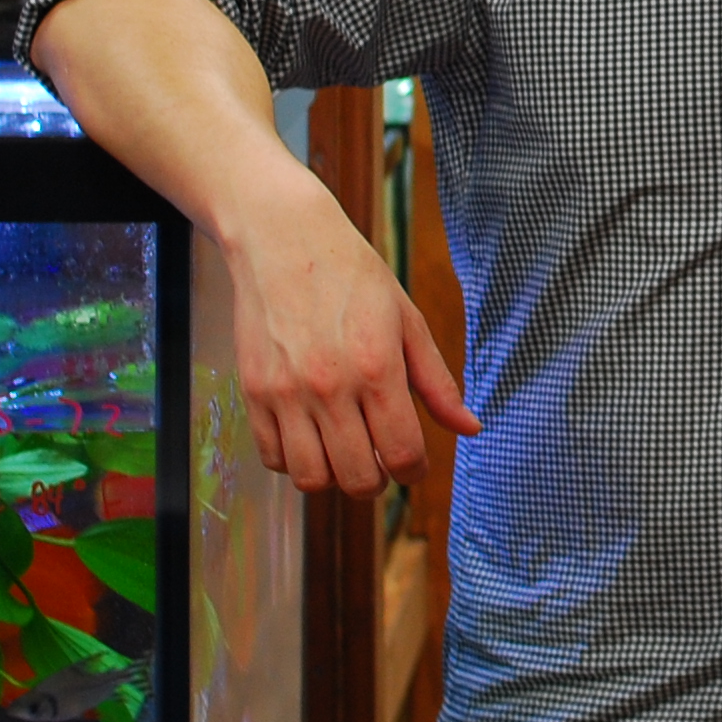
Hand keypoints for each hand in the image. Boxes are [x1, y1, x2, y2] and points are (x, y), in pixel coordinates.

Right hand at [221, 165, 480, 494]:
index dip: (415, 472)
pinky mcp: (252, 393)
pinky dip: (294, 462)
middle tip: (382, 464)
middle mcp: (329, 387)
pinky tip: (311, 438)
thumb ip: (437, 382)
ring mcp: (285, 393)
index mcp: (377, 368)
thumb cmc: (352, 275)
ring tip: (345, 453)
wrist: (282, 239)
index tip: (415, 465)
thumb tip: (469, 428)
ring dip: (333, 478)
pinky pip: (272, 457)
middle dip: (377, 482)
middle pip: (356, 478)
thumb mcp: (407, 320)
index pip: (401, 454)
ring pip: (310, 478)